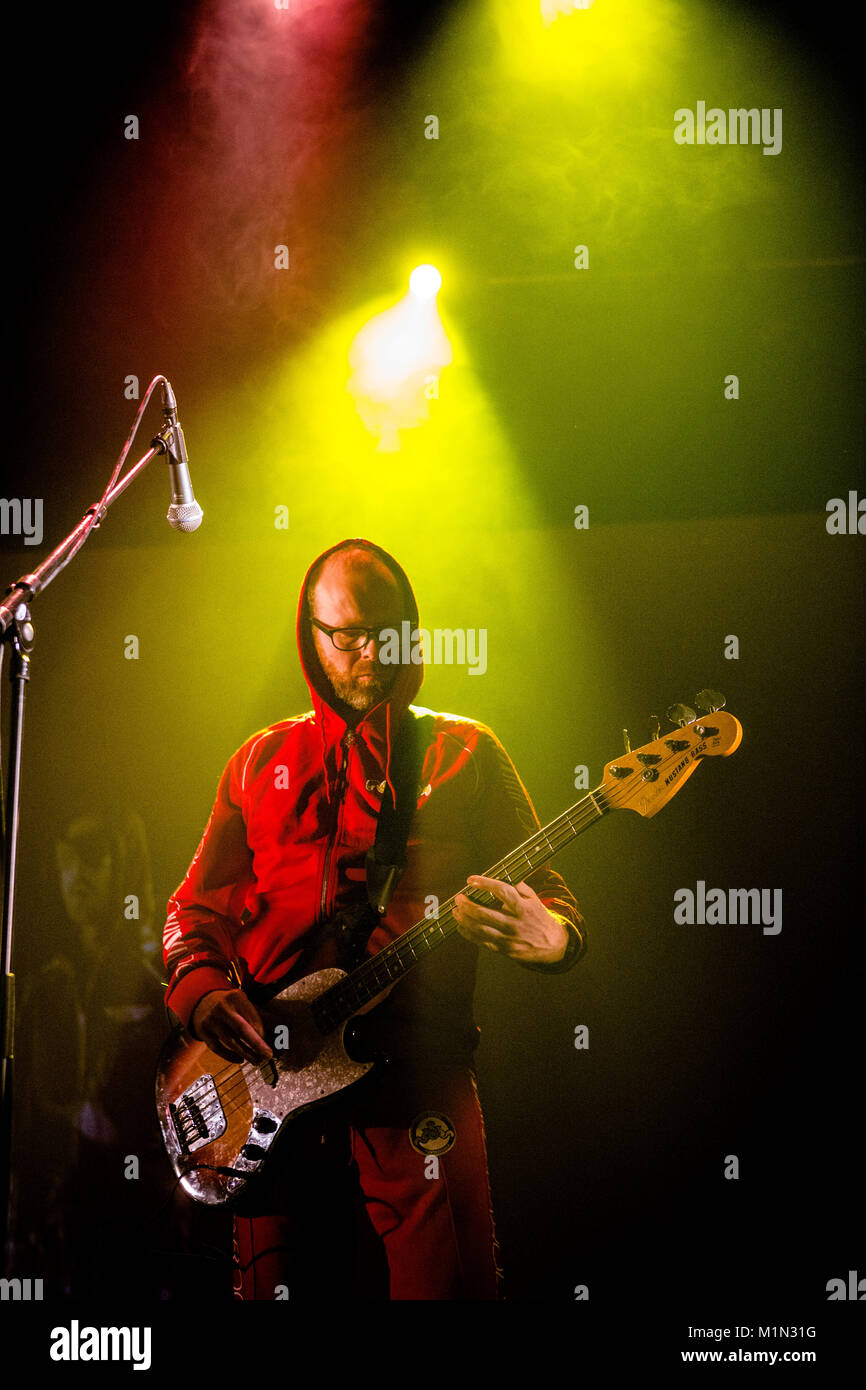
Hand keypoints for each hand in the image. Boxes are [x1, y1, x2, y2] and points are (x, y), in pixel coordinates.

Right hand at [191, 988, 272, 1063]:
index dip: (261, 1033)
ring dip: (245, 1053)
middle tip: (267, 1055)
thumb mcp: (242, 1001)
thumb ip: (254, 1015)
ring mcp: (211, 1020)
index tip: (269, 1043)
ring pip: (230, 1041)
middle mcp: (222, 1008)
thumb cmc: (230, 1005)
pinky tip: (240, 1059)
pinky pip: (217, 1048)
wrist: (203, 1002)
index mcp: (235, 997)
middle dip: (256, 1044)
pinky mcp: (203, 1032)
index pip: (251, 1018)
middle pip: (241, 1029)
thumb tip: (267, 1037)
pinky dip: (230, 1056)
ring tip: (257, 1060)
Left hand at [452, 875, 569, 964]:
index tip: (471, 880)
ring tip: (456, 911)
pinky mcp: (505, 950)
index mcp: (522, 908)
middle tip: (458, 898)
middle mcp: (514, 923)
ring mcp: (509, 939)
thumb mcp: (534, 899)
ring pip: (480, 930)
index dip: (485, 884)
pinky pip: (482, 942)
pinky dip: (468, 934)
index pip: (502, 892)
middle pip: (484, 914)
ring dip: (464, 920)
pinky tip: (461, 926)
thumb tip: (500, 875)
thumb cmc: (539, 917)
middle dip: (467, 905)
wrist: (553, 945)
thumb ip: (518, 887)